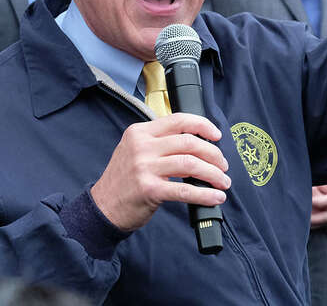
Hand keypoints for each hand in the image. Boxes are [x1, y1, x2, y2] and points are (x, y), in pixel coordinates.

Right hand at [90, 113, 230, 231]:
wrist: (103, 207)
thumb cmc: (123, 181)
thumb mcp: (135, 151)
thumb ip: (159, 143)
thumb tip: (197, 145)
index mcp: (139, 132)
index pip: (178, 120)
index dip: (203, 125)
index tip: (217, 135)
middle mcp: (142, 146)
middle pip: (189, 142)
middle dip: (213, 154)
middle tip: (222, 165)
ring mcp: (144, 167)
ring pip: (190, 164)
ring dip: (213, 174)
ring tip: (223, 182)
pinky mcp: (149, 189)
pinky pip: (185, 190)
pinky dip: (205, 194)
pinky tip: (215, 197)